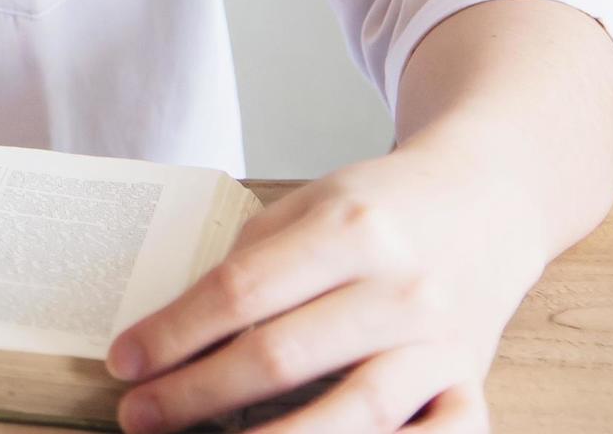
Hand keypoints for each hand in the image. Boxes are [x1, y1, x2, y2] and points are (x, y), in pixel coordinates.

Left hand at [101, 142, 550, 432]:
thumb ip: (253, 261)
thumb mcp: (312, 204)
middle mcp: (401, 286)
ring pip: (355, 413)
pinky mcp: (472, 380)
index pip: (241, 292)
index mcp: (349, 227)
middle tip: (139, 416)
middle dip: (197, 394)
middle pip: (282, 356)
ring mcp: (442, 341)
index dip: (174, 333)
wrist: (488, 200)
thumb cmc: (382, 208)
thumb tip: (176, 332)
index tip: (124, 362)